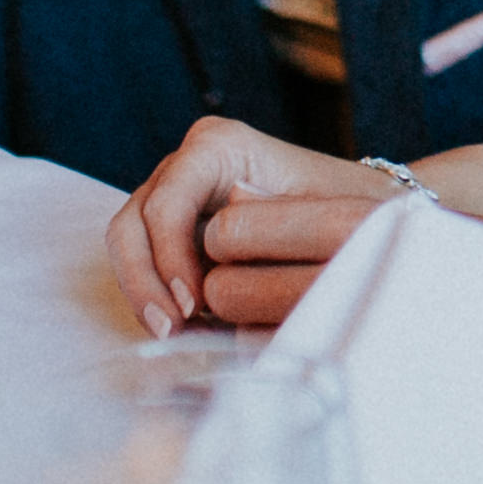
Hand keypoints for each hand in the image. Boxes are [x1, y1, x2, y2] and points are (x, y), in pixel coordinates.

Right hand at [108, 114, 409, 335]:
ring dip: (145, 295)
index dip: (171, 253)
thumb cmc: (346, 209)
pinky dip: (156, 299)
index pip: (170, 199)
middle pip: (134, 223)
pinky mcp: (170, 231)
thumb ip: (277, 222)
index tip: (193, 302)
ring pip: (128, 246)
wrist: (354, 215)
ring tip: (177, 336)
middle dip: (147, 281)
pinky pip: (143, 264)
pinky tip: (184, 331)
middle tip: (174, 330)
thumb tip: (218, 245)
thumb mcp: (327, 212)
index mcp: (220, 146)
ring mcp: (173, 197)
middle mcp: (186, 165)